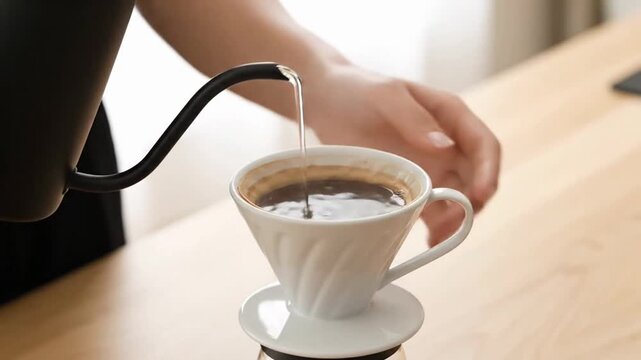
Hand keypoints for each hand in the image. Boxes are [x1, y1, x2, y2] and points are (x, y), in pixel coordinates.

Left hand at [305, 65, 500, 245]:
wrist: (325, 102)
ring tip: (437, 238)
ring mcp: (430, 166)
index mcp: (450, 116)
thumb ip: (414, 118)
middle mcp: (447, 144)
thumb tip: (444, 147)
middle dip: (470, 204)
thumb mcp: (385, 95)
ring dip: (454, 220)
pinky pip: (430, 208)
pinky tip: (427, 240)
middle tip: (450, 223)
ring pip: (455, 199)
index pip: (484, 146)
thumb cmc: (357, 89)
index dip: (488, 171)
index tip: (480, 195)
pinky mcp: (410, 183)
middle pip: (474, 178)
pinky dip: (434, 225)